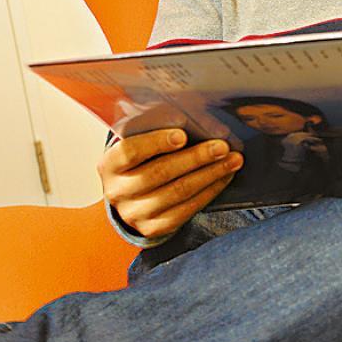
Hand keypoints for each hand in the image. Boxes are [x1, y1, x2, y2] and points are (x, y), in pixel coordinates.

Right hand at [97, 128, 243, 238]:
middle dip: (196, 158)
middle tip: (222, 146)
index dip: (156, 143)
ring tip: (232, 160)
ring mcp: (135, 213)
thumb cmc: (142, 157)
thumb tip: (194, 113)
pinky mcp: (153, 228)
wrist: (131, 195)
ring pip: (178, 192)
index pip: (130, 152)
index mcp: (110, 164)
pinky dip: (209, 191)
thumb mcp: (139, 141)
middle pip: (160, 173)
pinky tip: (223, 177)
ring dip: (210, 174)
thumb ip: (156, 128)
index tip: (183, 134)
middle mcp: (118, 192)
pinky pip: (186, 210)